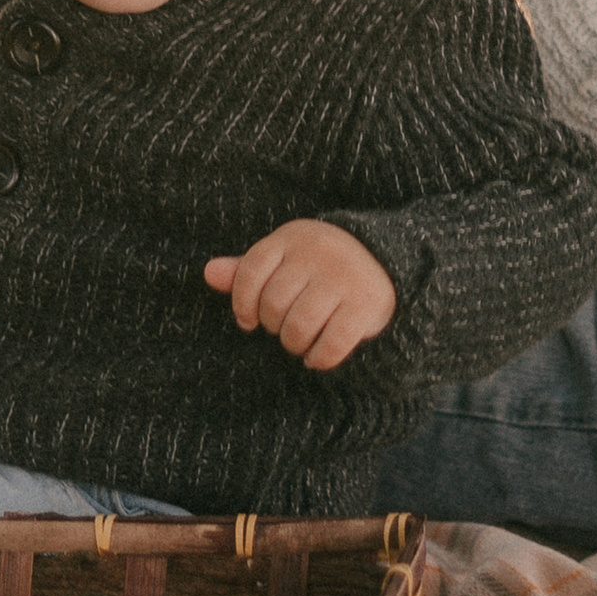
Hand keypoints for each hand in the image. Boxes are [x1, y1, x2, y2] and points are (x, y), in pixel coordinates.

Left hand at [206, 220, 396, 372]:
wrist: (387, 264)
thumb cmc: (320, 268)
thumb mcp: (284, 261)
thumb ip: (246, 270)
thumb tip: (208, 273)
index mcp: (294, 237)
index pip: (250, 271)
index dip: (242, 303)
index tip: (250, 319)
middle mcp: (319, 252)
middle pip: (273, 304)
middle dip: (275, 326)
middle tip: (287, 327)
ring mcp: (344, 278)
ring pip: (298, 327)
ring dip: (295, 345)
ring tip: (301, 342)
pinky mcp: (366, 305)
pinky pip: (330, 345)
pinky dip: (319, 358)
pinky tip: (317, 356)